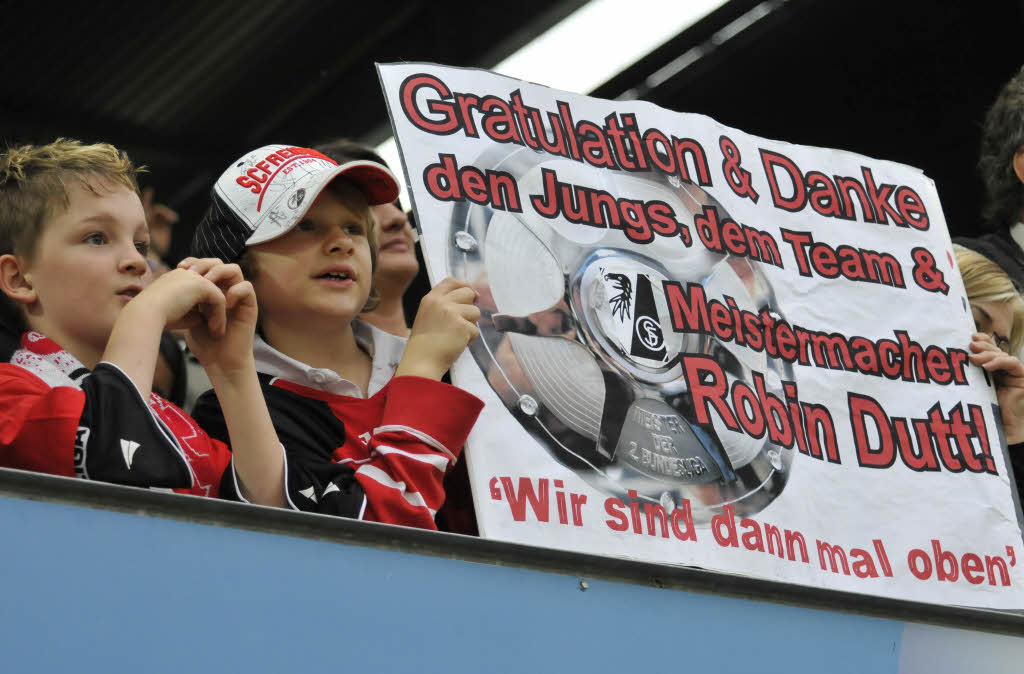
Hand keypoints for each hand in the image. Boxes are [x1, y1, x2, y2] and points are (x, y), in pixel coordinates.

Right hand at [137, 264, 228, 335]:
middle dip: (214, 309)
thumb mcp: (177, 316)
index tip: (204, 325)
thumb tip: (206, 316)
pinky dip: (220, 316)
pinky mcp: (202, 284)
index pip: (195, 290)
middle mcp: (184, 274)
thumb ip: (194, 313)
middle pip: (208, 290)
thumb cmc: (156, 319)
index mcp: (174, 279)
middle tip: (216, 329)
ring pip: (215, 295)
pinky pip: (219, 299)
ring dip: (219, 315)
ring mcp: (193, 277)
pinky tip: (216, 331)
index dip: (202, 307)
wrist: (145, 315)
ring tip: (218, 333)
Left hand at [176, 257, 257, 376]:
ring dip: (220, 273)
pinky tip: (224, 302)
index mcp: (210, 290)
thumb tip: (171, 280)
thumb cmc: (203, 343)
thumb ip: (185, 299)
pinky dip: (235, 291)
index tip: (179, 269)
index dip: (193, 262)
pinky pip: (246, 287)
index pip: (204, 265)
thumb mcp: (189, 316)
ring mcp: (238, 297)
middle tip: (193, 273)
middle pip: (218, 263)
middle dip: (204, 264)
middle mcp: (225, 290)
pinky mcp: (250, 306)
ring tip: (208, 283)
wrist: (219, 362)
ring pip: (234, 270)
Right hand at [397, 277, 479, 379]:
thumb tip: (469, 298)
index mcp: (431, 299)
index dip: (464, 285)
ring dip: (470, 324)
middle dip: (471, 306)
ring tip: (457, 335)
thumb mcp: (427, 316)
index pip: (451, 281)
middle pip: (468, 292)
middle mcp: (441, 302)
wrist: (421, 361)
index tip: (471, 295)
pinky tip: (457, 344)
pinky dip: (469, 339)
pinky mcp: (462, 326)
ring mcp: (452, 313)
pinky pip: (475, 330)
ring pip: (475, 312)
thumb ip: (443, 305)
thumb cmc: (425, 344)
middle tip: (465, 320)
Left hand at [970, 332, 1023, 442]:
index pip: (987, 349)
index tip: (969, 337)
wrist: (999, 431)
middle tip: (970, 345)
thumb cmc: (980, 413)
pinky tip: (988, 366)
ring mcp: (1012, 374)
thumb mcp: (969, 390)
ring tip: (974, 358)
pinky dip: (1000, 361)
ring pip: (1002, 355)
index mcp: (989, 371)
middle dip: (982, 346)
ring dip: (988, 353)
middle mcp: (1001, 371)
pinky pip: (1013, 364)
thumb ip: (966, 376)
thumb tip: (946, 362)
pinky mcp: (1021, 379)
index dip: (981, 340)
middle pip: (994, 350)